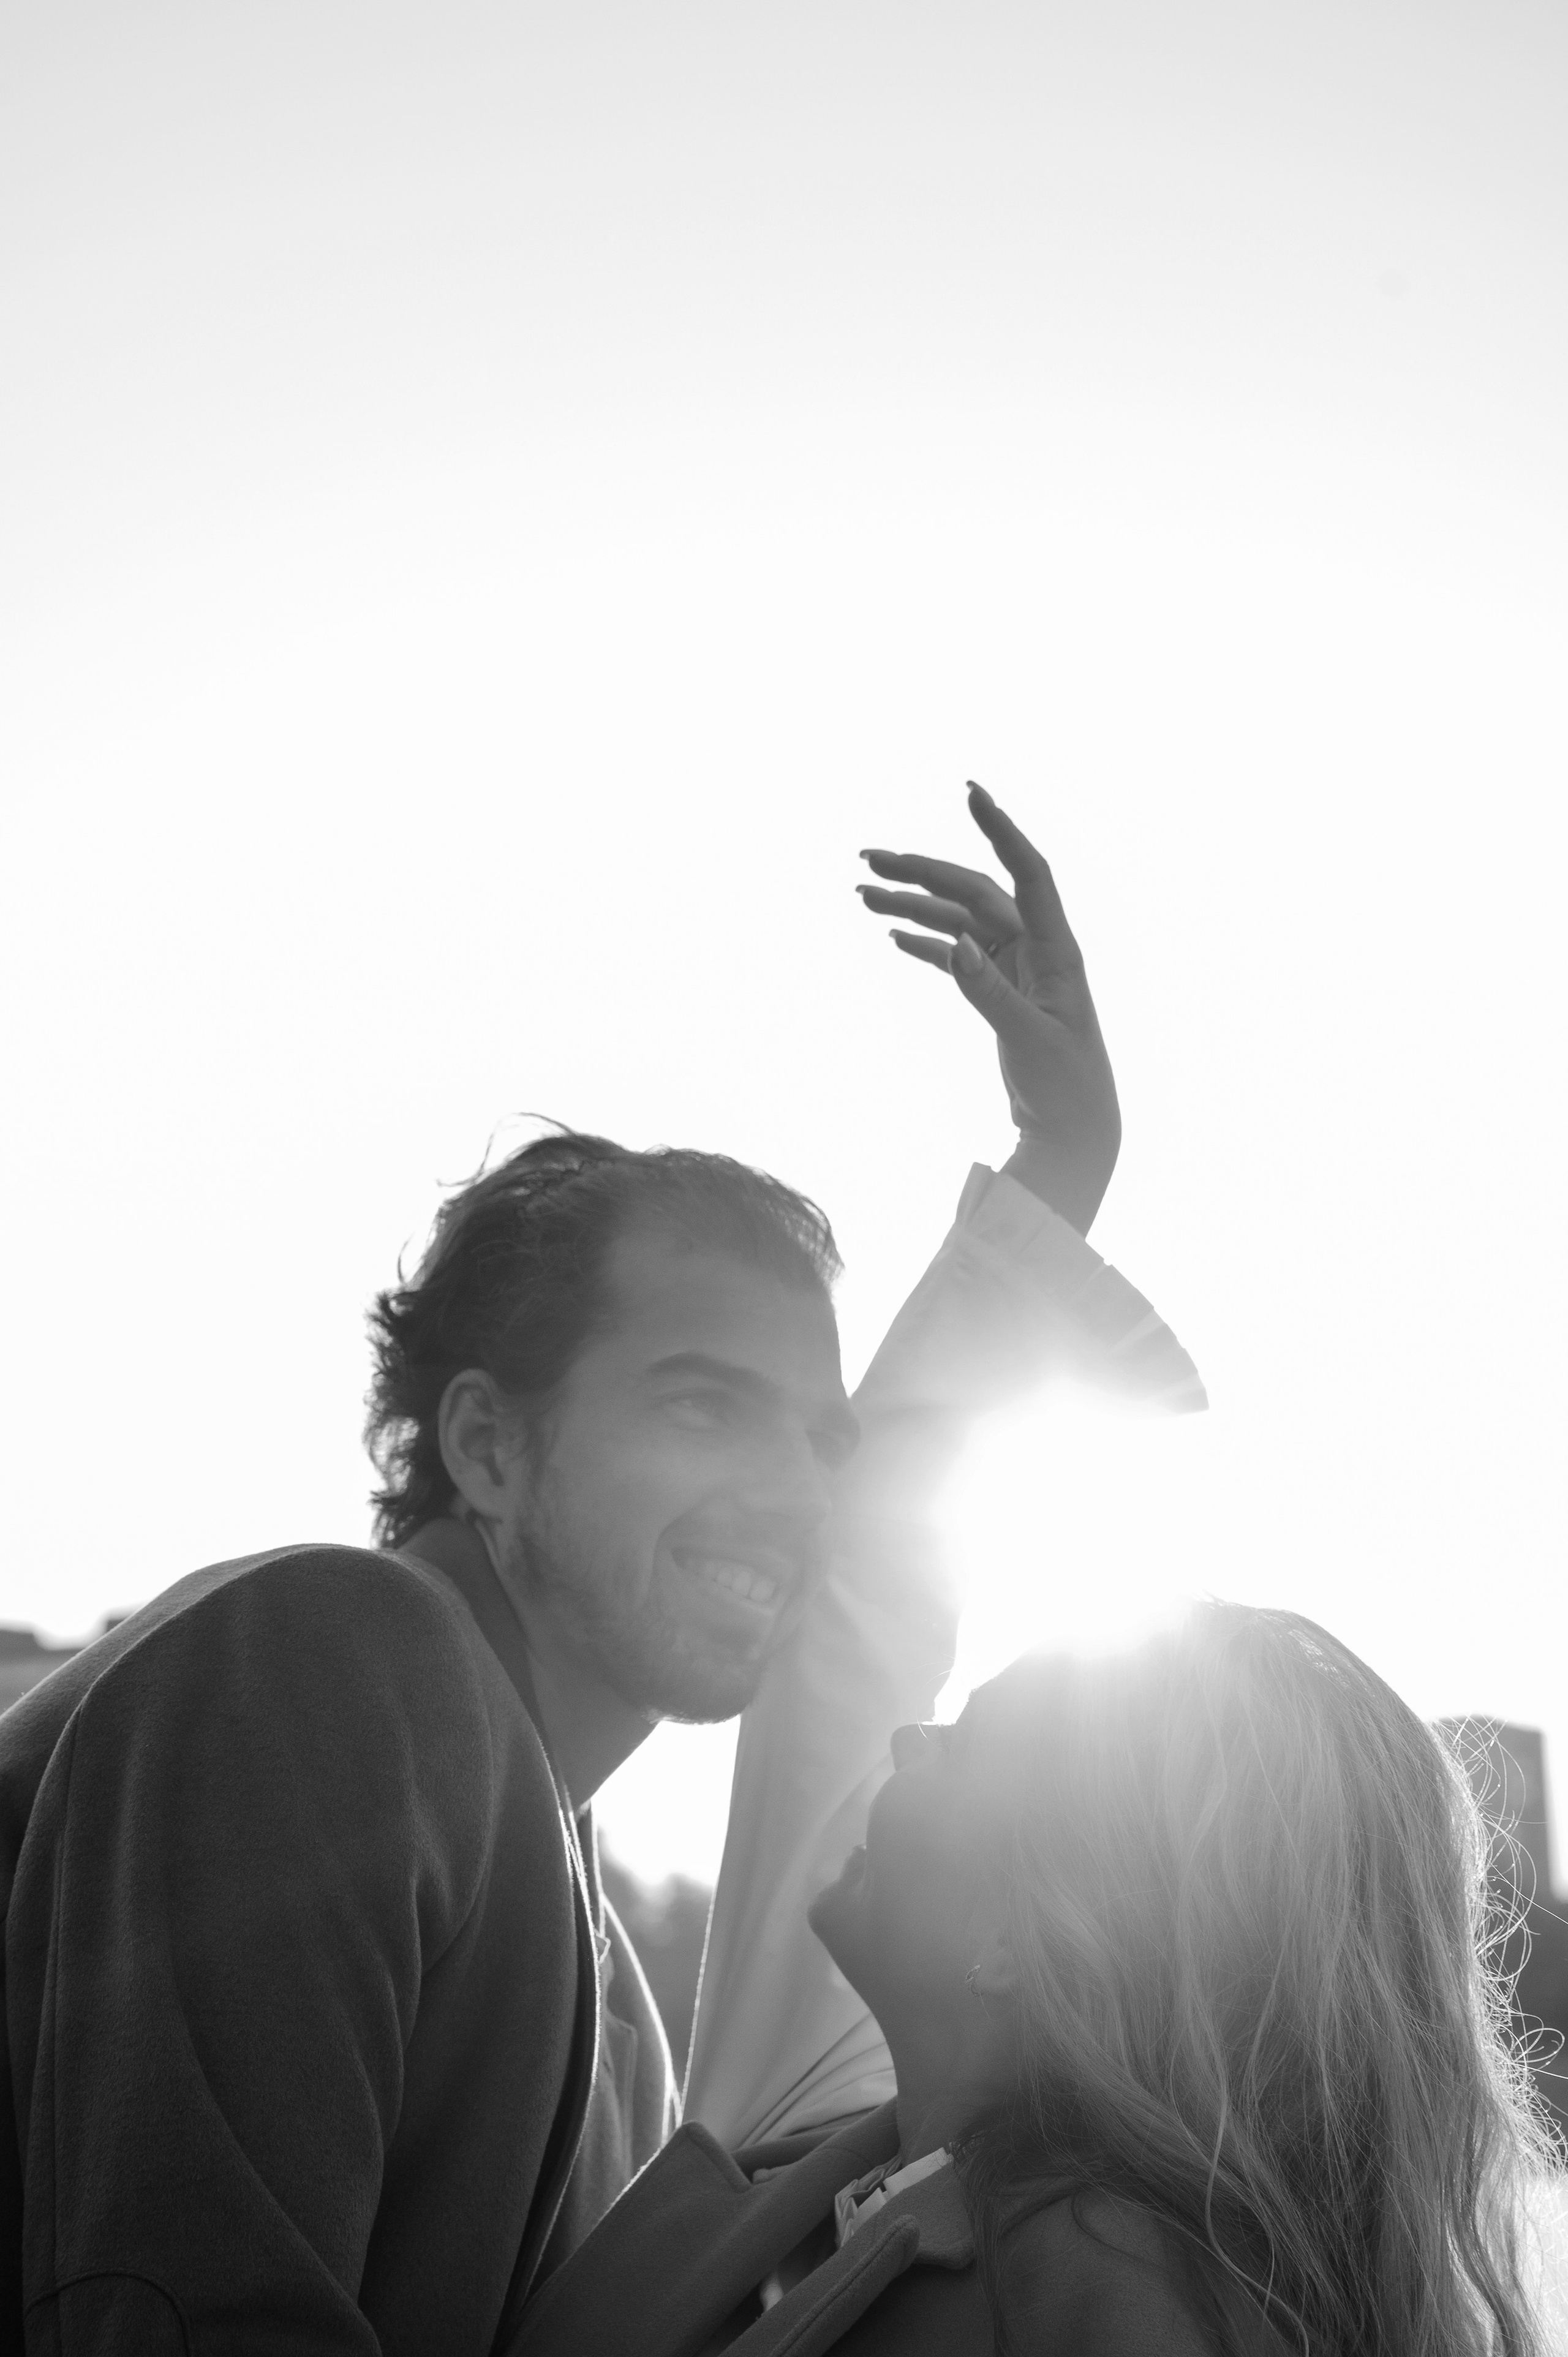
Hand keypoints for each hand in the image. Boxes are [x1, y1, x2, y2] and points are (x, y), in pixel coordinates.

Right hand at [857, 784, 1120, 1232]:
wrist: (1075, 1129)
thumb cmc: (1067, 1086)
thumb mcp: (1030, 1040)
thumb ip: (991, 992)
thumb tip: (954, 944)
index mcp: (1057, 949)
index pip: (1028, 872)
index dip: (1001, 829)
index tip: (971, 792)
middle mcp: (1036, 948)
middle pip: (974, 891)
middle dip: (923, 871)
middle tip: (868, 858)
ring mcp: (1016, 968)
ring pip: (958, 922)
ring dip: (913, 907)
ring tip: (862, 896)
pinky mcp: (999, 992)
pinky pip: (957, 956)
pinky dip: (926, 944)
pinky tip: (892, 936)